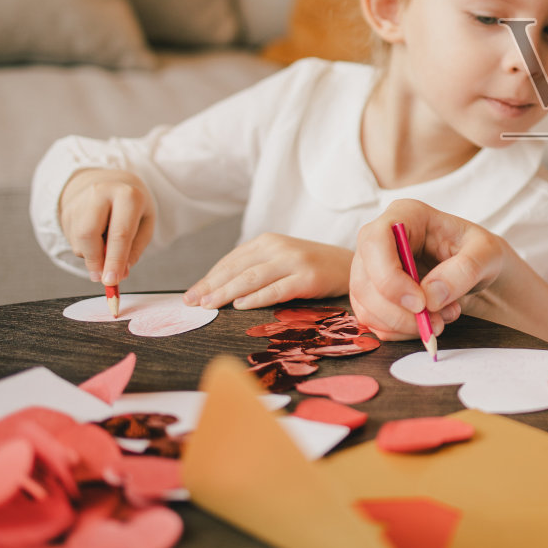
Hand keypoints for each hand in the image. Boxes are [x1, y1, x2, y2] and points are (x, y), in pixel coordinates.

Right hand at [58, 168, 154, 286]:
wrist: (110, 181)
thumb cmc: (132, 206)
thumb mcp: (144, 223)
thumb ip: (134, 249)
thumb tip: (120, 273)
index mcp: (127, 195)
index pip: (120, 234)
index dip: (115, 260)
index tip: (112, 281)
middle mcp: (100, 194)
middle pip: (88, 235)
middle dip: (95, 261)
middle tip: (103, 278)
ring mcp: (79, 201)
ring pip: (78, 241)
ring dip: (91, 256)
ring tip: (106, 245)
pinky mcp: (66, 210)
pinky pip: (72, 240)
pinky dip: (85, 248)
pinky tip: (96, 237)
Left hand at [183, 233, 352, 309]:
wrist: (356, 266)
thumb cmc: (315, 268)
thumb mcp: (283, 261)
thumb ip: (257, 269)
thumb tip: (219, 291)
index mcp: (269, 241)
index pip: (231, 260)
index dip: (209, 277)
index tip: (191, 294)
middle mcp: (279, 247)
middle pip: (237, 269)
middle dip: (211, 286)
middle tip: (191, 302)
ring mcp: (294, 261)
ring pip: (252, 278)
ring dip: (226, 292)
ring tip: (208, 305)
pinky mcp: (308, 277)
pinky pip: (277, 289)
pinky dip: (257, 297)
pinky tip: (240, 305)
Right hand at [350, 199, 513, 339]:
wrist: (477, 269)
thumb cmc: (479, 252)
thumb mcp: (487, 253)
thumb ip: (464, 270)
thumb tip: (430, 296)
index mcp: (405, 215)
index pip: (375, 241)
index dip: (390, 277)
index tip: (420, 304)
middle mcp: (381, 238)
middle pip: (365, 279)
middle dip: (398, 311)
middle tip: (436, 322)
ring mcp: (372, 267)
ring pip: (365, 304)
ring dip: (401, 324)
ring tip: (440, 320)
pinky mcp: (373, 293)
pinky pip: (371, 319)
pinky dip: (398, 331)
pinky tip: (426, 323)